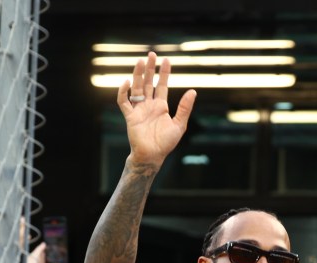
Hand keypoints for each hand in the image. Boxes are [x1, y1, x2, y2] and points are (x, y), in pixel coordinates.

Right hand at [117, 52, 196, 166]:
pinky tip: (127, 83)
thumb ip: (185, 108)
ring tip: (140, 62)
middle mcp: (149, 105)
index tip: (166, 60)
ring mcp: (138, 109)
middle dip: (149, 69)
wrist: (153, 155)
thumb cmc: (166, 142)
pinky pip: (123, 102)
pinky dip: (123, 92)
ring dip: (137, 75)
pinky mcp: (129, 116)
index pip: (161, 85)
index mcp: (161, 106)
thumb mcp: (179, 124)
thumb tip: (193, 91)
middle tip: (151, 54)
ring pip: (136, 88)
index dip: (163, 73)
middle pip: (147, 83)